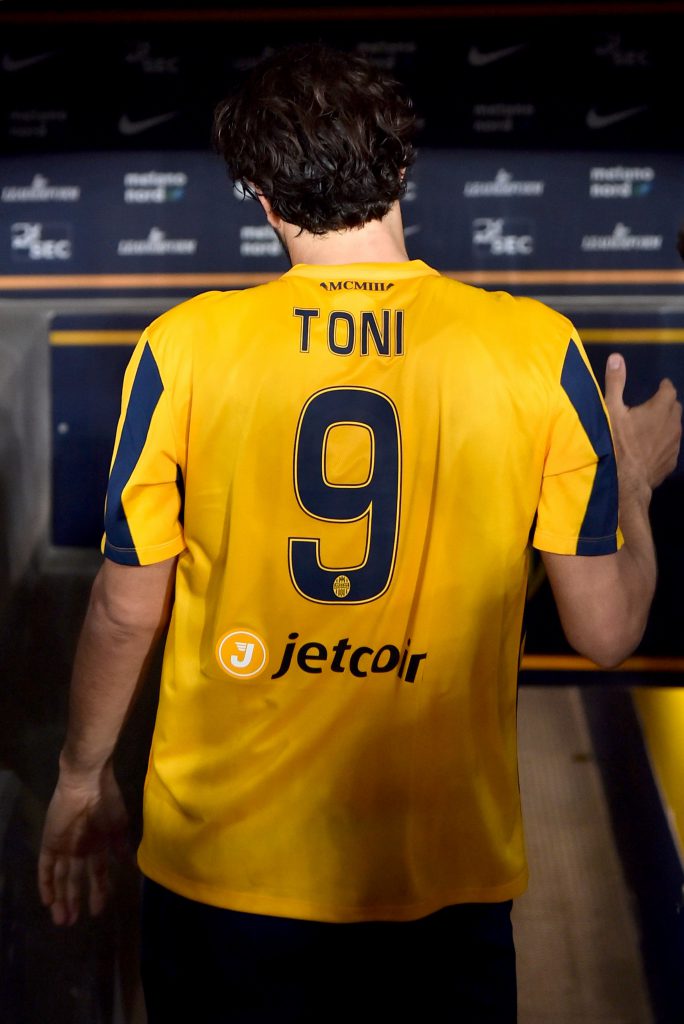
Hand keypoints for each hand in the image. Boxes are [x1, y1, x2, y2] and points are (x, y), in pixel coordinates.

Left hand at [38, 759, 130, 925]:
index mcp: (98, 844)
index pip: (97, 873)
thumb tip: (128, 864)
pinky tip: (48, 900)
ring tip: (62, 920)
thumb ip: (121, 844)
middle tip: (72, 922)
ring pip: (61, 878)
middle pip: (75, 880)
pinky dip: (46, 884)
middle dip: (74, 902)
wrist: (88, 782)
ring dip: (61, 899)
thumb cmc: (107, 800)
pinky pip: (45, 868)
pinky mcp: (50, 842)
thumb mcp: (119, 823)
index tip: (98, 909)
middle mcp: (79, 849)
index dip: (98, 891)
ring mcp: (64, 847)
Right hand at [604, 352, 681, 497]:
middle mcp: (673, 424)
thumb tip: (617, 357)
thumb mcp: (611, 410)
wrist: (625, 482)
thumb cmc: (615, 443)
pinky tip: (650, 449)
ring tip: (651, 428)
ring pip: (675, 428)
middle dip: (666, 405)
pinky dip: (663, 443)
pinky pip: (671, 447)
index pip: (669, 390)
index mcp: (660, 408)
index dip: (664, 387)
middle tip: (652, 407)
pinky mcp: (671, 462)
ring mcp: (674, 445)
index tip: (660, 386)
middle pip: (675, 408)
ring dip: (666, 424)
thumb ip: (615, 383)